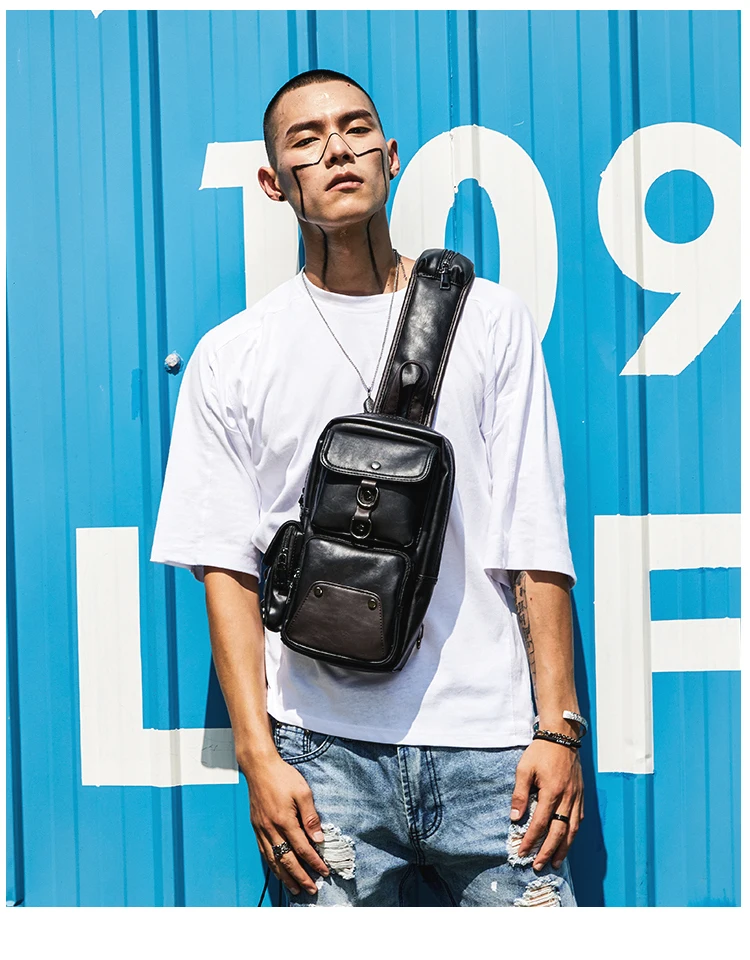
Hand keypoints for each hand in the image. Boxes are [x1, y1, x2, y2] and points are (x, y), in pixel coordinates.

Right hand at [243, 754, 329, 895]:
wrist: (259, 767)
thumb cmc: (282, 776)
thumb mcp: (303, 792)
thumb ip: (310, 816)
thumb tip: (318, 838)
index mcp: (284, 820)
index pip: (302, 848)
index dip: (314, 862)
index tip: (323, 872)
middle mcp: (271, 828)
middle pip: (287, 860)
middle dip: (300, 877)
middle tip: (311, 890)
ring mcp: (261, 829)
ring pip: (273, 859)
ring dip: (284, 876)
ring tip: (294, 888)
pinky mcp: (256, 827)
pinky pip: (264, 852)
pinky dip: (272, 865)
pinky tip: (278, 870)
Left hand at [510, 739, 583, 870]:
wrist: (562, 736)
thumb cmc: (540, 752)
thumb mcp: (524, 769)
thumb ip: (520, 794)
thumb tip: (515, 818)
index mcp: (551, 792)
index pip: (540, 824)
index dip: (531, 840)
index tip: (522, 852)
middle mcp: (567, 798)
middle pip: (558, 832)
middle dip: (548, 852)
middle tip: (538, 866)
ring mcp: (576, 797)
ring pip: (572, 830)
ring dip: (563, 848)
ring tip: (555, 862)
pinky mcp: (581, 795)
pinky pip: (579, 819)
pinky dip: (573, 833)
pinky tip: (568, 841)